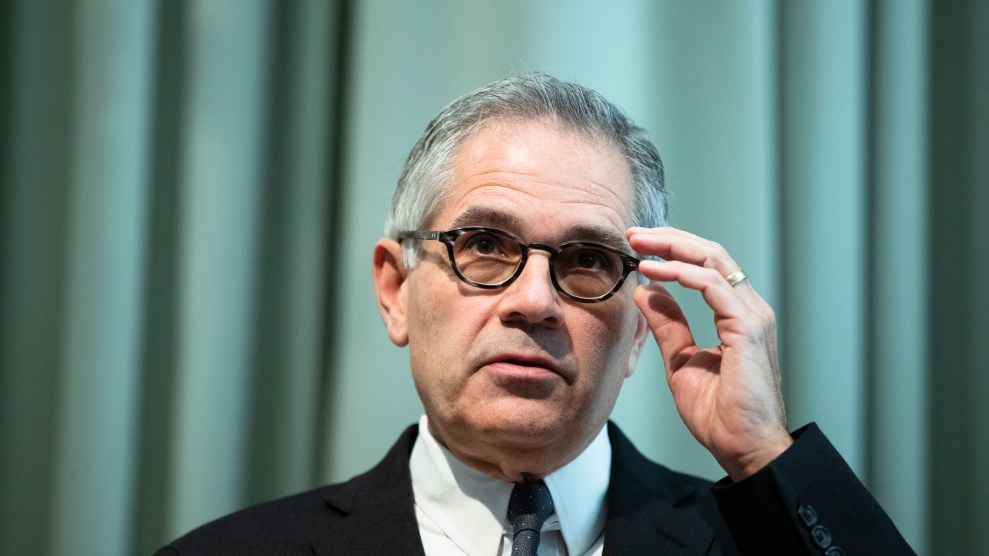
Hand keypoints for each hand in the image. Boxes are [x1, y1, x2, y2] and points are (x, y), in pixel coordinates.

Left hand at [626, 226, 792, 480]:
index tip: (637, 247)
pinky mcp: (748, 329)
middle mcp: (749, 309)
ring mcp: (752, 316)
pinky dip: (682, 273)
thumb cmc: (721, 414)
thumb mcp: (682, 361)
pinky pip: (713, 286)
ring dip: (672, 247)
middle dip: (670, 238)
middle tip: (633, 233)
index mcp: (737, 315)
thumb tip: (648, 292)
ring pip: (713, 260)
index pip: (706, 267)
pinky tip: (656, 271)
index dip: (672, 250)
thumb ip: (669, 325)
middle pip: (710, 254)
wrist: (744, 449)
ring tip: (639, 245)